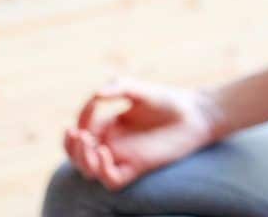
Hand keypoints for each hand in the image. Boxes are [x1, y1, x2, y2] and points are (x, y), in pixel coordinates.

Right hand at [64, 78, 224, 191]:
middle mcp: (115, 143)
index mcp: (112, 125)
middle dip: (71, 146)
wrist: (196, 114)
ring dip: (82, 158)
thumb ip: (119, 87)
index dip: (82, 119)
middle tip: (75, 134)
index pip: (85, 129)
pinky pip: (112, 180)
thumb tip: (96, 94)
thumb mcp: (141, 90)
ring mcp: (125, 157)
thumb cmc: (170, 101)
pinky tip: (106, 151)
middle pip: (80, 155)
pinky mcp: (138, 167)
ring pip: (90, 170)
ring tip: (88, 142)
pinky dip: (102, 170)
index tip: (94, 102)